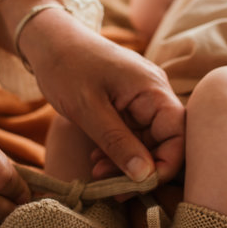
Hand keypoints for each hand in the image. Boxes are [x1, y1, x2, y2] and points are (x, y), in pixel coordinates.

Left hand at [21, 7, 184, 183]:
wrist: (48, 42)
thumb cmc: (66, 67)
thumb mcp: (88, 109)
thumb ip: (118, 142)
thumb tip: (145, 176)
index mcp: (152, 89)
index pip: (178, 134)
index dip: (166, 164)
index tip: (140, 185)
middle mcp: (153, 93)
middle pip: (164, 141)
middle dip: (140, 168)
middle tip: (110, 185)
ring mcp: (141, 99)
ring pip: (147, 142)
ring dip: (126, 163)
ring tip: (98, 172)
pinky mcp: (128, 105)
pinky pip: (133, 135)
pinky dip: (117, 151)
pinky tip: (97, 159)